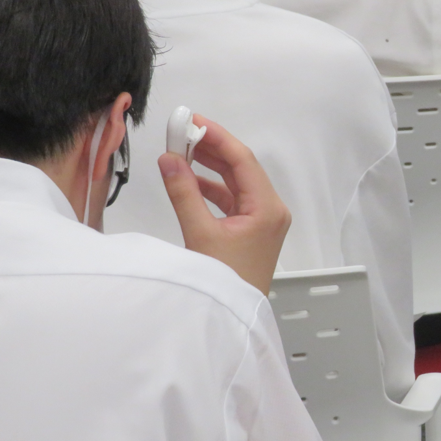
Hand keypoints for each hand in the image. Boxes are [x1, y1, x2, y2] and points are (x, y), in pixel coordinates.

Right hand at [156, 114, 290, 294]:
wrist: (233, 320)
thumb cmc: (224, 282)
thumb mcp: (200, 234)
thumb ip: (183, 193)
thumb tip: (169, 158)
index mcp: (267, 208)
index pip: (242, 160)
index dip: (216, 136)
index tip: (192, 120)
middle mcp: (271, 210)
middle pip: (241, 168)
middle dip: (212, 149)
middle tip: (182, 132)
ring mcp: (263, 221)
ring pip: (236, 182)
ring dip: (211, 167)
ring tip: (183, 151)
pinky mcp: (252, 230)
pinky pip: (233, 199)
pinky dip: (212, 187)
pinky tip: (191, 179)